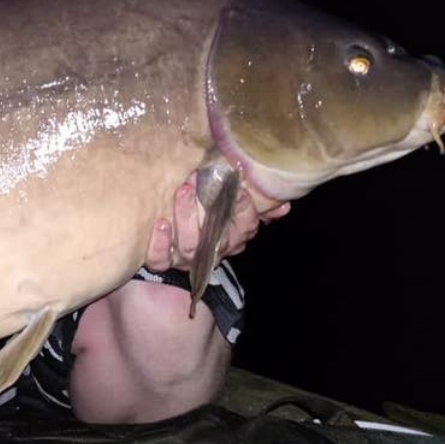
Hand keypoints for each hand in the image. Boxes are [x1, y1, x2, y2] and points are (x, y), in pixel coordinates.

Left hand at [144, 175, 289, 272]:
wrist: (175, 248)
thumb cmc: (208, 220)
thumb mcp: (233, 213)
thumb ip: (258, 207)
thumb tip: (284, 205)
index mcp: (233, 237)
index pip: (246, 227)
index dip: (243, 209)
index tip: (236, 186)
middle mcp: (213, 250)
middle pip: (217, 238)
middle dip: (209, 210)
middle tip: (196, 181)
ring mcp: (188, 259)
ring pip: (190, 247)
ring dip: (186, 217)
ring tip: (182, 191)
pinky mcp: (164, 262)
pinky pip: (161, 260)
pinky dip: (160, 244)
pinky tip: (160, 223)